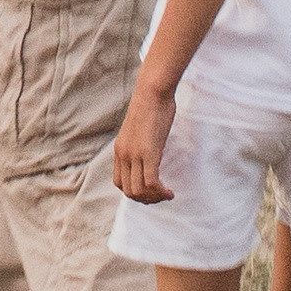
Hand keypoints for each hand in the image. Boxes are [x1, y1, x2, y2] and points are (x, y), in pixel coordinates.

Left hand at [112, 80, 176, 202]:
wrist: (152, 91)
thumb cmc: (150, 106)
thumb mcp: (139, 130)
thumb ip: (139, 144)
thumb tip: (148, 152)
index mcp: (120, 149)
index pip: (119, 182)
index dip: (135, 192)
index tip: (151, 190)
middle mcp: (124, 154)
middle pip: (128, 191)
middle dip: (146, 199)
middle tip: (161, 196)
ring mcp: (135, 154)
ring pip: (138, 191)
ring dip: (154, 198)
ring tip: (167, 194)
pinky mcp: (149, 152)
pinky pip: (151, 183)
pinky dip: (161, 193)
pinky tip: (171, 192)